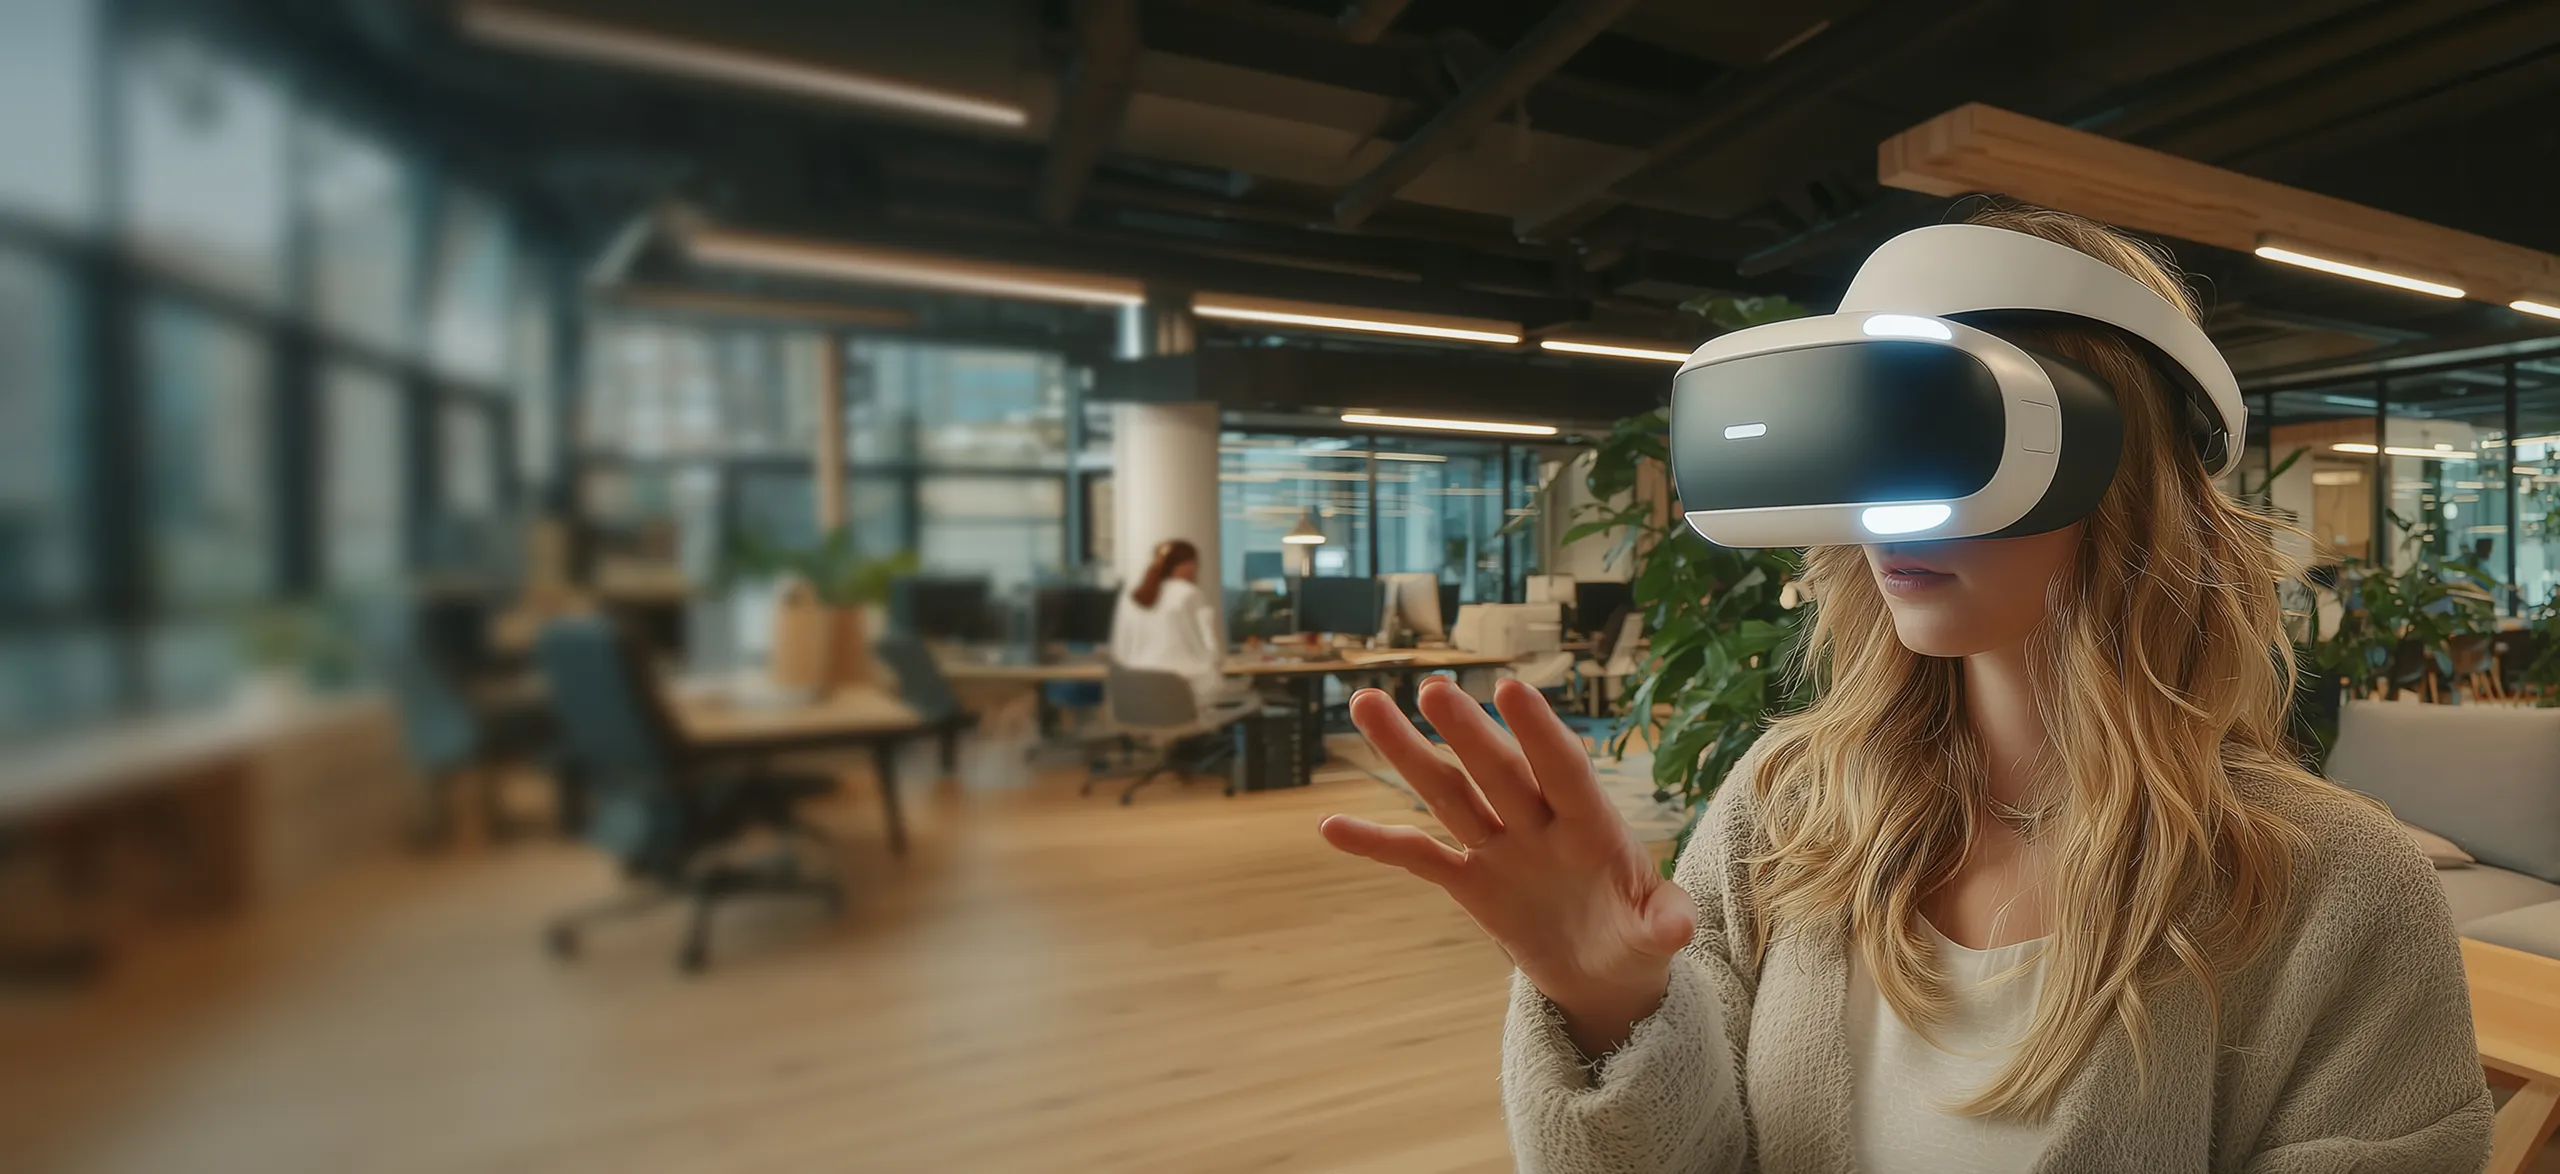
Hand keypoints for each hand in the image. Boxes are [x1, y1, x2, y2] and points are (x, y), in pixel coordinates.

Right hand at [1320, 677, 1694, 1057]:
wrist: (1604, 972)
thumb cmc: (1637, 937)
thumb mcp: (1658, 934)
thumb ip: (1664, 924)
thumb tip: (1680, 930)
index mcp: (1591, 827)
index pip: (1563, 771)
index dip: (1539, 733)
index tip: (1510, 690)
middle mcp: (1539, 824)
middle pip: (1496, 771)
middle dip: (1464, 731)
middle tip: (1431, 688)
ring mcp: (1500, 848)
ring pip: (1448, 792)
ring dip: (1408, 753)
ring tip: (1365, 705)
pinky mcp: (1470, 881)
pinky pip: (1418, 858)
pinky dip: (1377, 843)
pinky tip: (1331, 826)